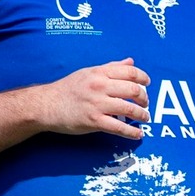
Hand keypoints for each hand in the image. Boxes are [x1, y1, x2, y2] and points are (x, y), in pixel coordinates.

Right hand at [34, 59, 150, 138]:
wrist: (46, 105)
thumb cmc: (68, 88)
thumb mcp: (88, 72)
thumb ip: (111, 68)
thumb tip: (130, 61)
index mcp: (99, 73)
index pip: (130, 72)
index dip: (143, 78)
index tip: (147, 84)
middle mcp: (99, 86)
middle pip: (133, 90)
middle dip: (144, 99)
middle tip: (146, 104)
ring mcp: (97, 104)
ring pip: (129, 109)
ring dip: (142, 115)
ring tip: (145, 118)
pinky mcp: (94, 121)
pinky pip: (119, 127)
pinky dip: (132, 132)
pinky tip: (138, 134)